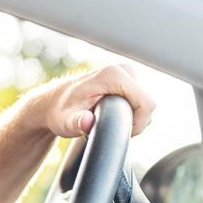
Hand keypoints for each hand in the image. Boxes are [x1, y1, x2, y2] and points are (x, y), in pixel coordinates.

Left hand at [34, 64, 155, 138]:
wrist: (54, 103)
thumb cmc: (60, 111)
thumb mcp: (66, 121)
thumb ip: (77, 122)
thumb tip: (87, 122)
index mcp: (113, 75)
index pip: (146, 103)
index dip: (138, 124)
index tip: (121, 132)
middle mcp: (122, 69)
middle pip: (147, 104)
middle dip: (135, 122)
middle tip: (111, 129)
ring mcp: (126, 73)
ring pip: (145, 103)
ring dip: (133, 118)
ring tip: (109, 122)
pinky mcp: (127, 79)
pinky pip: (141, 100)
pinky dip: (131, 112)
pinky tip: (113, 116)